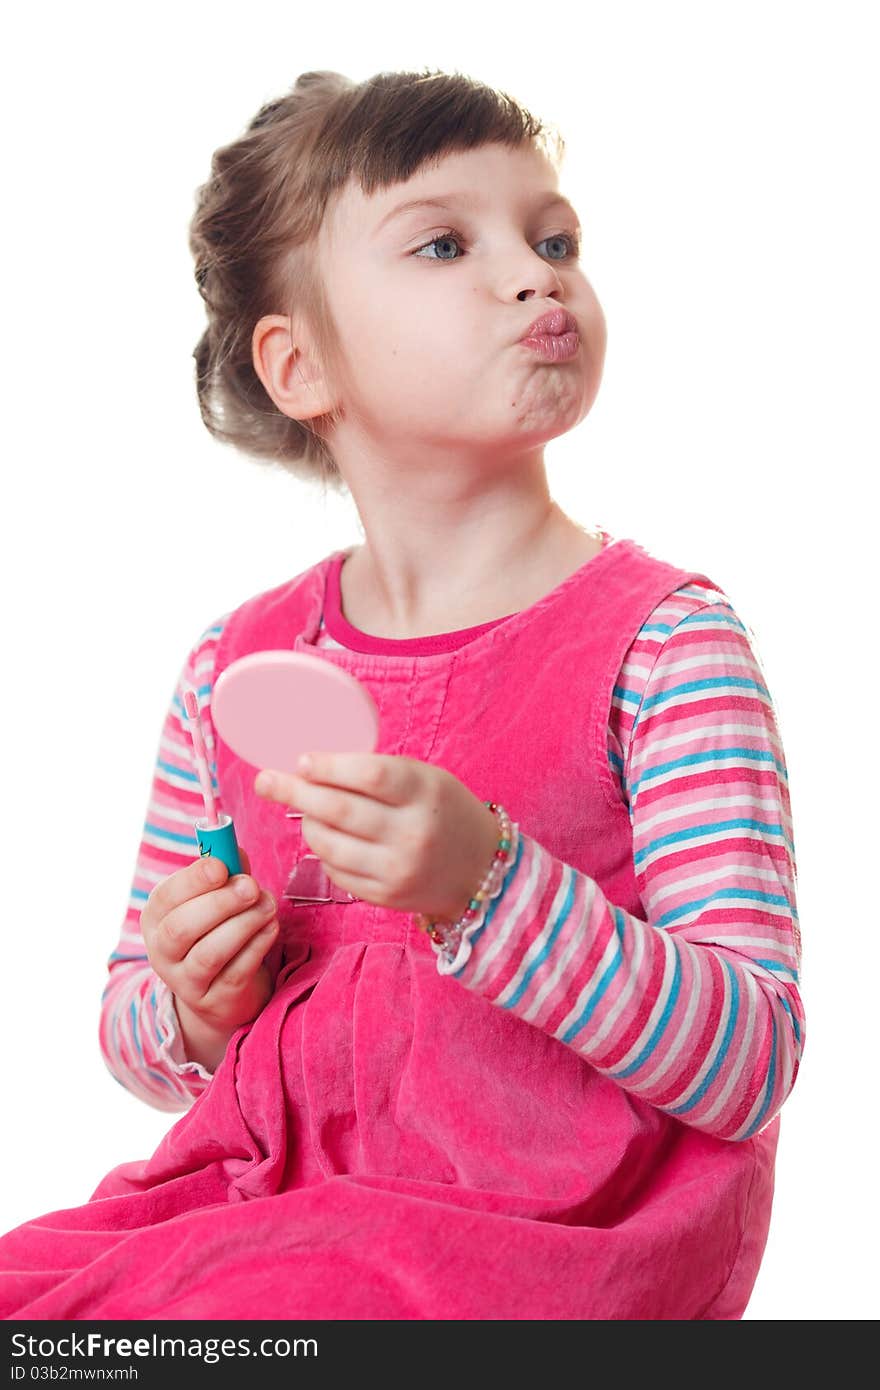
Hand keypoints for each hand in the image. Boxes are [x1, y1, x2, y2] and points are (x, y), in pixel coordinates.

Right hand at [140, 845, 278, 1042]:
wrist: (221, 993)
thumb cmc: (217, 930)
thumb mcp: (214, 899)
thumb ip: (226, 873)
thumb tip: (234, 850)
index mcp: (156, 918)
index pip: (165, 898)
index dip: (193, 880)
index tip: (222, 866)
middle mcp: (163, 952)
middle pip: (182, 928)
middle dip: (220, 902)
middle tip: (252, 887)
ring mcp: (186, 982)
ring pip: (210, 953)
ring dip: (244, 923)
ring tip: (268, 905)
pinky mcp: (216, 1001)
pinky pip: (237, 972)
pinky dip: (258, 945)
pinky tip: (271, 927)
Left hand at [254, 753, 499, 920]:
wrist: (480, 869)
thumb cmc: (444, 811)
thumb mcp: (425, 779)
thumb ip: (378, 773)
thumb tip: (310, 767)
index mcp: (425, 793)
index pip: (368, 776)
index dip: (328, 767)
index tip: (300, 760)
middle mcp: (412, 833)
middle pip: (338, 810)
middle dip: (293, 792)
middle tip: (265, 780)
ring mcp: (397, 869)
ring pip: (328, 844)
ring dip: (306, 823)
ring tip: (304, 809)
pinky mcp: (384, 896)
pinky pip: (335, 871)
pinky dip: (322, 851)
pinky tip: (327, 838)